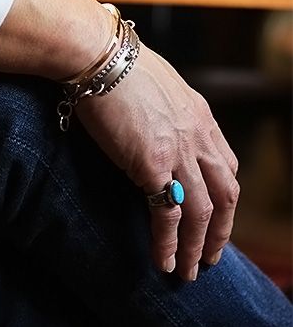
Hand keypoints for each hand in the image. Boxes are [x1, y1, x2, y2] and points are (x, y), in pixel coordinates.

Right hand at [77, 43, 239, 280]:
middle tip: (210, 256)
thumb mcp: (157, 84)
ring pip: (202, 211)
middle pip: (225, 195)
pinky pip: (167, 213)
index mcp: (200, 116)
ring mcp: (178, 151)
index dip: (224, 197)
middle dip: (220, 231)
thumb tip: (155, 124)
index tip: (216, 217)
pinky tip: (163, 261)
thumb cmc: (118, 64)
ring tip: (188, 271)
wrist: (100, 56)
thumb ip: (165, 109)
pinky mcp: (152, 163)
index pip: (226, 166)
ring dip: (197, 246)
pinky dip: (168, 242)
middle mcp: (198, 136)